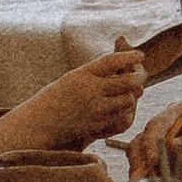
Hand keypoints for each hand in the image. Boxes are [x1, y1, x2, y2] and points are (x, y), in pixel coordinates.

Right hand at [18, 47, 149, 150]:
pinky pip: (122, 119)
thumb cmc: (56, 98)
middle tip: (141, 74)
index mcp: (83, 74)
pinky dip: (126, 112)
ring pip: (129, 100)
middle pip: (128, 81)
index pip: (113, 61)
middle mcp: (91, 91)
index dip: (130, 56)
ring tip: (130, 92)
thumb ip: (96, 73)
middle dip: (139, 77)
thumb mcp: (73, 78)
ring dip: (133, 96)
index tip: (140, 55)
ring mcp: (96, 110)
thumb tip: (124, 66)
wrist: (40, 123)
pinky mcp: (97, 126)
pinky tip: (122, 108)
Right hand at [131, 104, 181, 181]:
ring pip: (138, 164)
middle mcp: (164, 133)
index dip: (151, 144)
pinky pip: (148, 181)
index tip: (154, 161)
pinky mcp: (164, 172)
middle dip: (140, 164)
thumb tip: (171, 147)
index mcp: (177, 116)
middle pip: (138, 145)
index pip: (155, 126)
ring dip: (141, 179)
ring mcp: (161, 153)